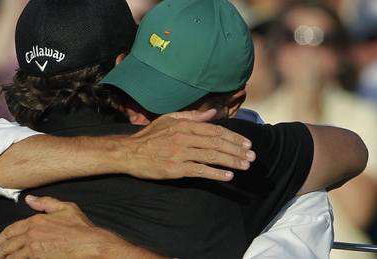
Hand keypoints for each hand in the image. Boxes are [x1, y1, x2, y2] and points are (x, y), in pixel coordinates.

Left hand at [0, 196, 163, 258]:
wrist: (90, 243)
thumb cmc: (81, 227)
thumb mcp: (65, 208)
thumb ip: (45, 202)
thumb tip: (29, 199)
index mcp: (37, 220)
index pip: (13, 229)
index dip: (2, 237)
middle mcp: (32, 232)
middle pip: (8, 243)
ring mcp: (34, 246)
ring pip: (11, 254)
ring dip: (1, 258)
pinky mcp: (38, 257)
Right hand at [122, 109, 255, 181]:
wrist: (129, 153)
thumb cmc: (149, 136)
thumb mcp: (169, 119)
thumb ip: (192, 116)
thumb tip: (213, 112)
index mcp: (184, 125)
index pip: (215, 130)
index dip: (233, 137)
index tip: (246, 143)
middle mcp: (184, 137)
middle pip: (217, 143)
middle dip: (237, 150)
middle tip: (251, 156)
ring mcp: (180, 153)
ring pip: (212, 156)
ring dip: (231, 161)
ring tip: (245, 165)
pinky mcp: (176, 168)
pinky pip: (200, 170)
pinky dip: (215, 173)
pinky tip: (228, 176)